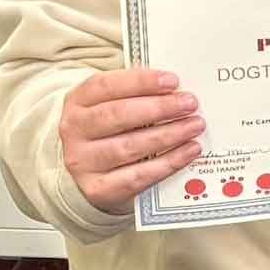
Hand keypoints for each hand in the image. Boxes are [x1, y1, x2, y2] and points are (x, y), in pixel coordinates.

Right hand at [60, 68, 205, 213]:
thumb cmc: (109, 132)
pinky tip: (189, 151)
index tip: (172, 81)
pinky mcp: (98, 189)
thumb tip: (176, 89)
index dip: (140, 81)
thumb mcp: (112, 106)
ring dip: (168, 135)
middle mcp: (74, 131)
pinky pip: (138, 176)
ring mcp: (83, 161)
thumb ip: (137, 95)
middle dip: (159, 108)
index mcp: (77, 102)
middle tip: (190, 104)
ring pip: (129, 146)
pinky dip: (168, 163)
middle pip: (117, 115)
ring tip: (194, 126)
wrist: (89, 175)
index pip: (106, 86)